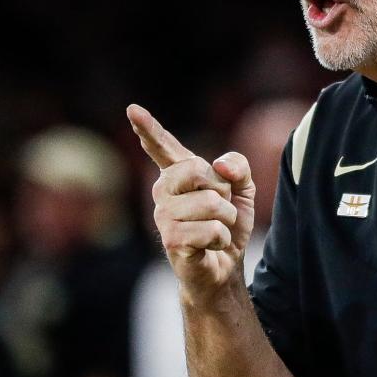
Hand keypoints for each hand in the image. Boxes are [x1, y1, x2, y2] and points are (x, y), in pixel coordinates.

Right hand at [126, 104, 255, 300]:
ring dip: (226, 219)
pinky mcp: (171, 240)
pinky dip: (222, 239)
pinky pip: (212, 229)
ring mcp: (163, 216)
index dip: (148, 128)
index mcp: (178, 175)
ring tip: (216, 230)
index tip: (133, 109)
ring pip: (212, 203)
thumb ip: (238, 167)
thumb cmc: (227, 225)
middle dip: (223, 191)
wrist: (224, 266)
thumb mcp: (242, 190)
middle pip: (199, 170)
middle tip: (219, 210)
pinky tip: (209, 246)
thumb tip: (219, 164)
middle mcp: (163, 192)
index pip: (162, 146)